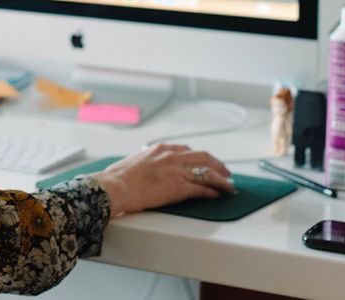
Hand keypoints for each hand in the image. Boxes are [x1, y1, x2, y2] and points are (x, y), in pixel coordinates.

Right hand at [88, 144, 235, 216]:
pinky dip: (212, 191)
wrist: (115, 187)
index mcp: (160, 149)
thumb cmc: (118, 178)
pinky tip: (217, 194)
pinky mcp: (179, 186)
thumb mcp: (134, 163)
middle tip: (225, 172)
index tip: (205, 161)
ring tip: (229, 185)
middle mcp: (171, 156)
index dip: (199, 157)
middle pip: (203, 157)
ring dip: (221, 179)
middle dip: (217, 164)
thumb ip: (146, 164)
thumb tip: (146, 171)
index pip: (186, 150)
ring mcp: (176, 170)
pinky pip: (202, 188)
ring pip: (207, 172)